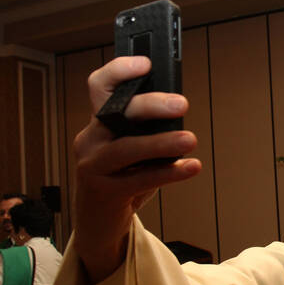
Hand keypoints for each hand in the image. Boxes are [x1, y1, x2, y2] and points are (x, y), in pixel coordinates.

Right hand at [73, 56, 200, 282]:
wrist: (101, 220)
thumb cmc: (124, 176)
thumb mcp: (134, 147)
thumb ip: (148, 128)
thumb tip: (179, 109)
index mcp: (99, 122)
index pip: (100, 87)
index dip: (119, 71)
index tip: (146, 64)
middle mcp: (91, 139)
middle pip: (117, 112)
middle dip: (151, 105)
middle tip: (182, 104)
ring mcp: (94, 166)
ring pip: (128, 148)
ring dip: (162, 143)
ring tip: (191, 140)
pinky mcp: (105, 192)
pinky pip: (141, 179)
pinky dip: (169, 172)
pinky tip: (191, 167)